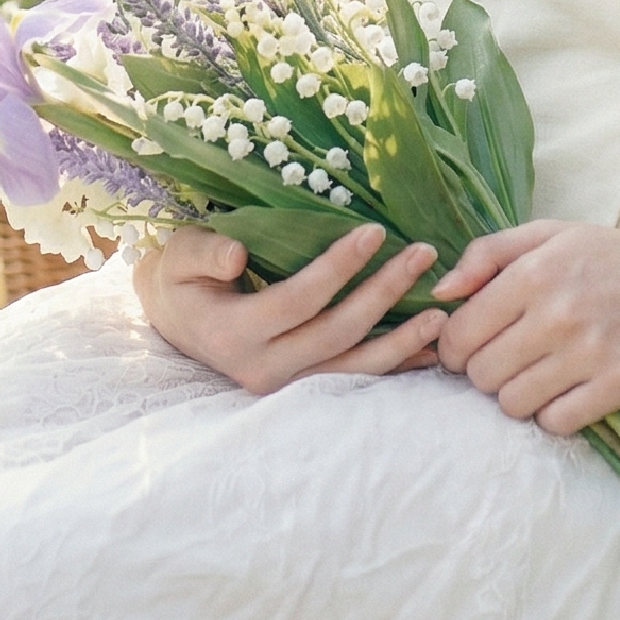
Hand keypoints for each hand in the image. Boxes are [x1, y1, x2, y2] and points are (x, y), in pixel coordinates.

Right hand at [134, 224, 443, 393]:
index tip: (375, 231)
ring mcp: (286, 385)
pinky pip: (355, 380)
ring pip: (353, 368)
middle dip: (383, 294)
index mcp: (233, 333)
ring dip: (401, 342)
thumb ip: (205, 253)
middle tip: (423, 254)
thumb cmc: (182, 278)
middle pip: (336, 333)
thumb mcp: (179, 257)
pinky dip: (393, 365)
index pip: (298, 300)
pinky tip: (429, 351)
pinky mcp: (303, 388)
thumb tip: (237, 255)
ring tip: (440, 314)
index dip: (338, 268)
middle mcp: (263, 368)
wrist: (178, 323)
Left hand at [431, 216, 619, 435]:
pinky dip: (553, 413)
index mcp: (534, 273)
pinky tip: (565, 390)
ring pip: (513, 404)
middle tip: (506, 361)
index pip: (460, 334)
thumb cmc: (611, 255)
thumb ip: (486, 254)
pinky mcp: (619, 385)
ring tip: (536, 375)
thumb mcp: (548, 235)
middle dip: (484, 372)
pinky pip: (556, 422)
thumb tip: (440, 293)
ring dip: (517, 396)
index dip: (455, 347)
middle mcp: (557, 313)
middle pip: (482, 375)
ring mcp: (590, 352)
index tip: (472, 347)